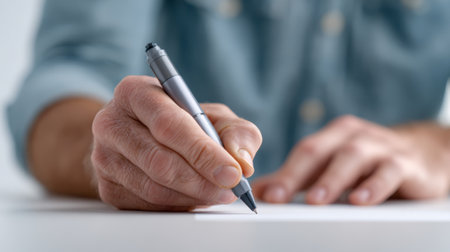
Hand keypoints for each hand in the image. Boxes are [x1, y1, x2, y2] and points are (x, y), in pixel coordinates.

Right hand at [91, 76, 261, 210]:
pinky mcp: (106, 187)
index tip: (232, 173)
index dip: (203, 152)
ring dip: (192, 196)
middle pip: (158, 160)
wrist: (144, 136)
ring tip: (218, 193)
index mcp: (135, 92)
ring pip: (153, 188)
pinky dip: (177, 205)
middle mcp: (111, 122)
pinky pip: (146, 205)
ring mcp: (103, 157)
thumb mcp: (215, 117)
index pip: (169, 125)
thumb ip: (237, 132)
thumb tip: (242, 161)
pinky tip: (193, 196)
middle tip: (231, 189)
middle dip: (201, 180)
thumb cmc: (183, 123)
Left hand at [252, 115, 449, 204]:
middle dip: (297, 175)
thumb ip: (297, 179)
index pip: (303, 152)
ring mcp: (380, 146)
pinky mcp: (405, 162)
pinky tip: (360, 200)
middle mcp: (353, 136)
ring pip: (352, 157)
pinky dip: (373, 185)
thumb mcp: (331, 167)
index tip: (266, 196)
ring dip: (332, 179)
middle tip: (280, 197)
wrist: (422, 155)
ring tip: (315, 200)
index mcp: (333, 135)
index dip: (283, 173)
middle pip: (320, 150)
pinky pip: (388, 171)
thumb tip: (261, 191)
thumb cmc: (368, 163)